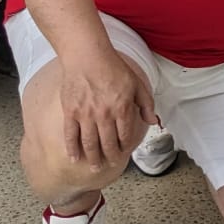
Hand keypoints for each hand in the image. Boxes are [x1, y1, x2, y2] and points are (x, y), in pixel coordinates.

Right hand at [57, 47, 156, 167]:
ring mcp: (86, 115)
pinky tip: (75, 158)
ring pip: (90, 143)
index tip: (125, 152)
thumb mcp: (136, 82)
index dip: (126, 146)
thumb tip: (153, 121)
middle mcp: (104, 114)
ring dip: (93, 158)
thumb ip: (146, 103)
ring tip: (95, 168)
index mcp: (122, 107)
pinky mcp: (70, 112)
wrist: (87, 56)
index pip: (125, 135)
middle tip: (111, 164)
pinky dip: (72, 149)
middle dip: (111, 157)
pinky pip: (71, 136)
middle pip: (108, 143)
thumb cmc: (113, 67)